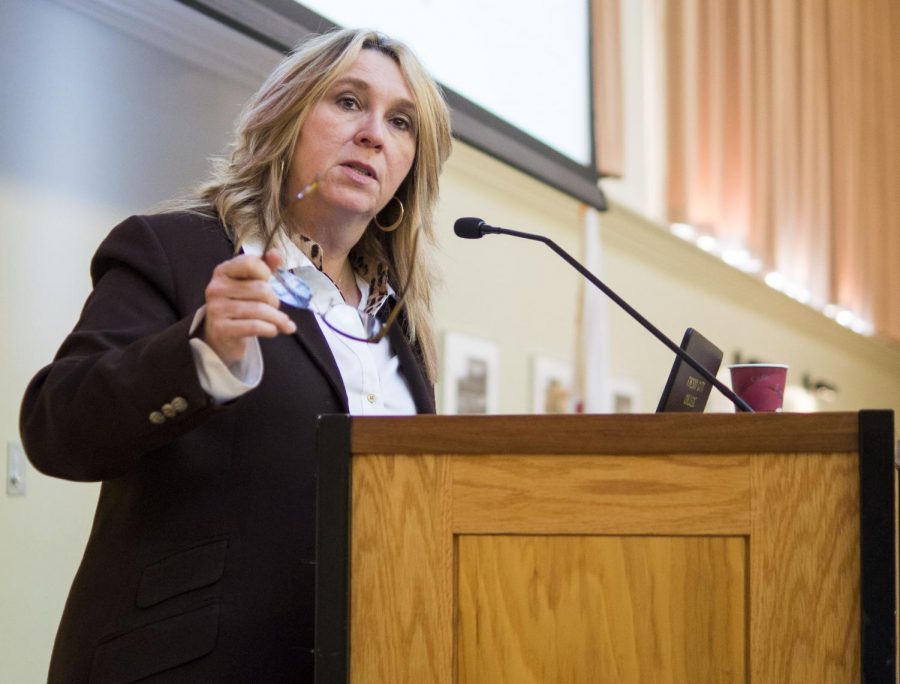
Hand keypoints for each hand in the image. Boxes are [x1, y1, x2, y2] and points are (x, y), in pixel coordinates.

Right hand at [202, 250, 296, 365]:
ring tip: (281, 322)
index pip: (250, 263)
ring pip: (260, 310)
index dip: (266, 272)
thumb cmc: (240, 304)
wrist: (221, 335)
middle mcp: (216, 288)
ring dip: (278, 318)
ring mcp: (216, 309)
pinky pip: (254, 326)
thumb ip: (265, 267)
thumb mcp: (251, 283)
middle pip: (261, 289)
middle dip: (275, 301)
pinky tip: (274, 330)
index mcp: (223, 271)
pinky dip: (270, 329)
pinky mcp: (221, 329)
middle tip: (275, 308)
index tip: (269, 281)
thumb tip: (276, 253)